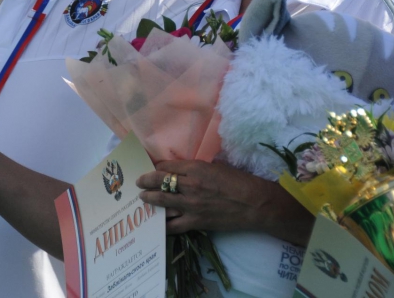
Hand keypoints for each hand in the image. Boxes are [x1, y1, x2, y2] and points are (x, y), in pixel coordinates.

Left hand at [136, 160, 312, 243]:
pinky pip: (173, 225)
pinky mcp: (196, 222)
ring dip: (150, 200)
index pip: (167, 166)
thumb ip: (198, 168)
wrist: (254, 204)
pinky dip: (163, 225)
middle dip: (146, 182)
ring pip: (162, 203)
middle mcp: (189, 186)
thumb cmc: (239, 181)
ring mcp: (191, 205)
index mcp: (196, 168)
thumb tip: (185, 169)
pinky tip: (156, 224)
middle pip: (159, 183)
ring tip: (143, 199)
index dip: (157, 167)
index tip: (152, 168)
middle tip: (139, 182)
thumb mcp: (216, 166)